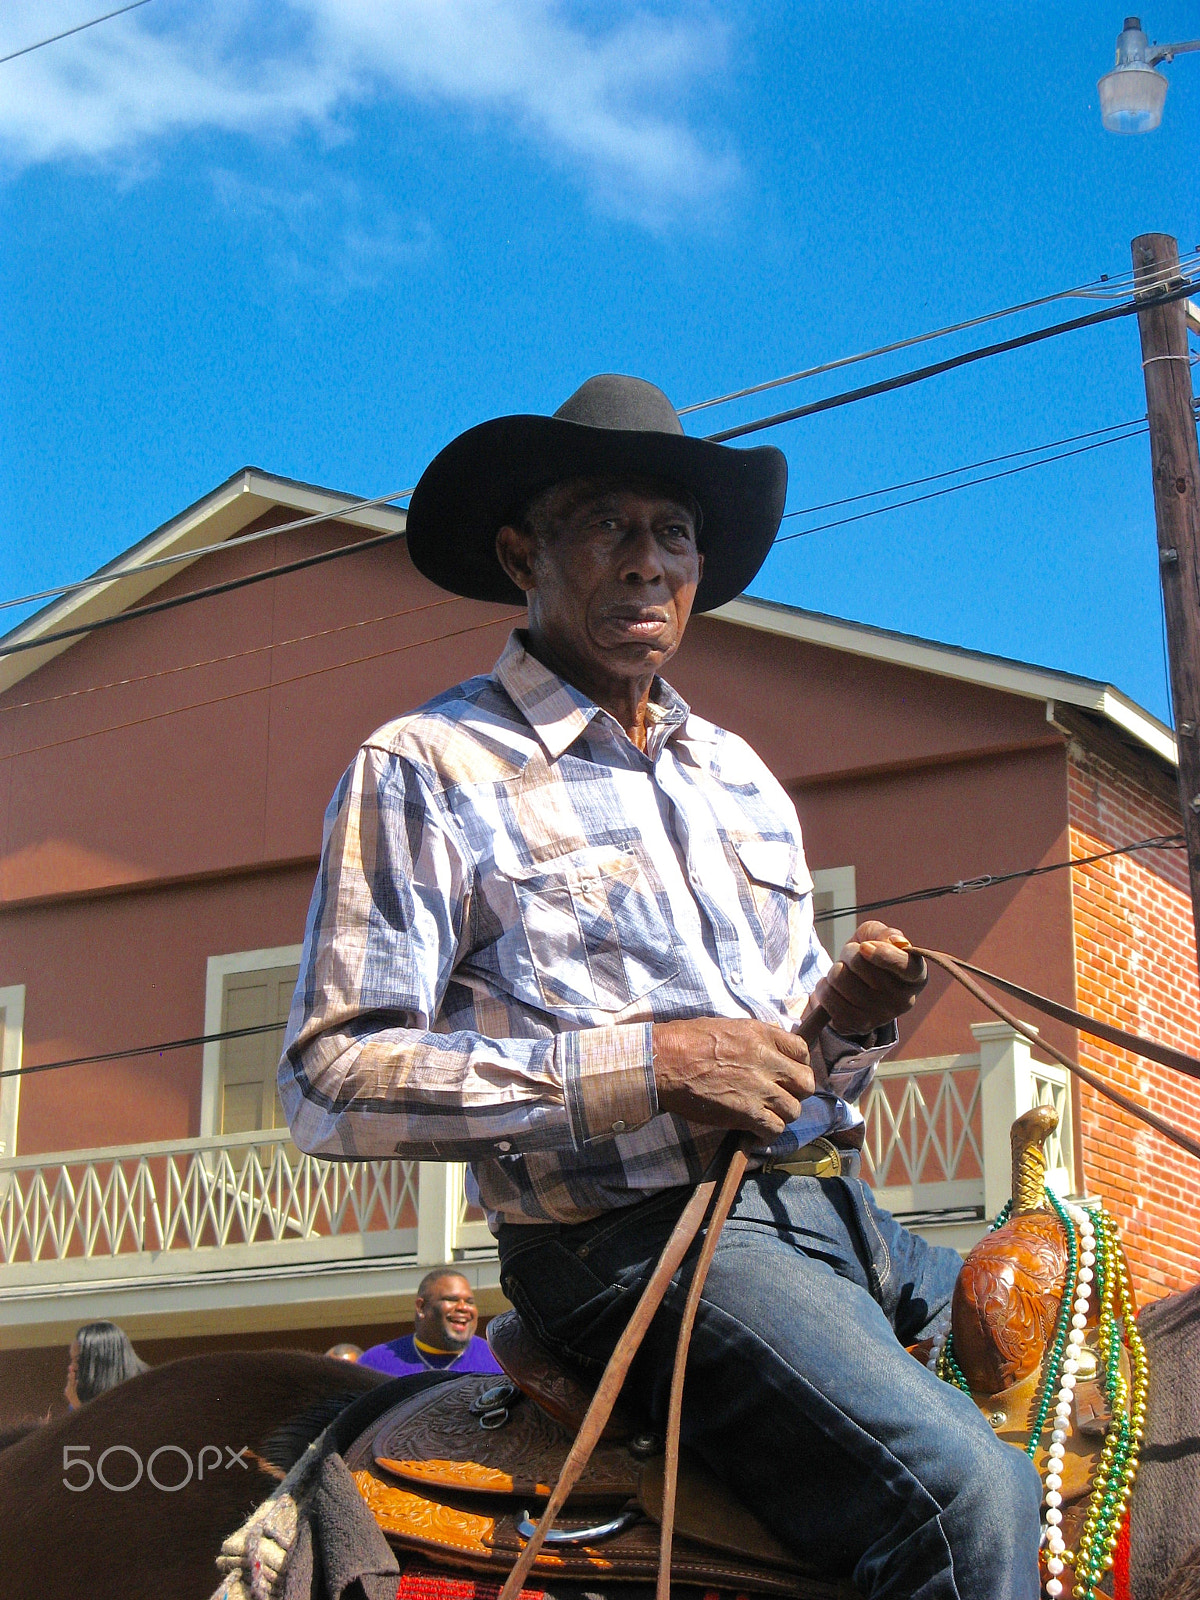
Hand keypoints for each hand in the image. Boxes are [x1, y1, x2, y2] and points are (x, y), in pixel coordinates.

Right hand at [651, 1017, 815, 1141]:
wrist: (664, 1061)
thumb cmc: (685, 1041)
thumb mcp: (727, 1026)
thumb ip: (753, 1039)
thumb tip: (765, 1050)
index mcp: (761, 1035)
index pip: (801, 1050)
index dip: (798, 1064)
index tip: (787, 1073)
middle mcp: (766, 1060)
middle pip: (806, 1082)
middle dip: (796, 1092)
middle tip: (780, 1096)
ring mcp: (759, 1087)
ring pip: (794, 1109)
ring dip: (781, 1115)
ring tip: (765, 1116)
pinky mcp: (747, 1112)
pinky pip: (775, 1129)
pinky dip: (767, 1134)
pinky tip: (755, 1131)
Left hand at [812, 921, 926, 1036]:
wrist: (857, 984)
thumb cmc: (871, 955)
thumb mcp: (878, 936)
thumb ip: (885, 933)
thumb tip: (894, 941)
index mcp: (916, 976)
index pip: (902, 965)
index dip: (881, 954)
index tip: (864, 947)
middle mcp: (903, 1001)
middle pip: (860, 964)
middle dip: (849, 953)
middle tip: (853, 956)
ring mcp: (881, 1017)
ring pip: (841, 980)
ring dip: (835, 970)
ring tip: (844, 972)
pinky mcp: (858, 1026)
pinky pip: (829, 1000)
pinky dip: (824, 988)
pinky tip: (834, 987)